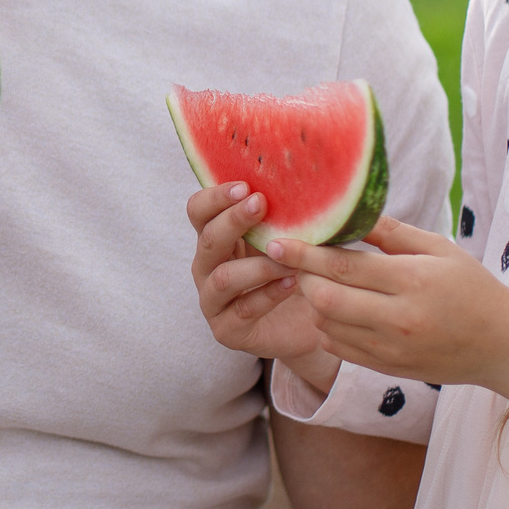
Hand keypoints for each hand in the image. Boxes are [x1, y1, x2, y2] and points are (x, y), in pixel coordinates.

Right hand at [186, 183, 336, 385]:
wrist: (310, 326)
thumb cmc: (297, 273)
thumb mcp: (290, 239)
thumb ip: (286, 215)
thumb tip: (302, 178)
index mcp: (217, 239)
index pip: (198, 211)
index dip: (215, 197)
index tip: (245, 186)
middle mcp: (207, 267)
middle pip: (207, 239)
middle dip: (232, 220)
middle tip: (260, 204)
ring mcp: (213, 301)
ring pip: (222, 277)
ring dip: (257, 265)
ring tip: (288, 257)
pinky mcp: (226, 331)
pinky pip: (243, 309)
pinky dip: (269, 294)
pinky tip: (293, 283)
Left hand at [269, 216, 508, 406]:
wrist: (502, 345)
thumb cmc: (472, 287)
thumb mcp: (439, 248)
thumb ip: (390, 232)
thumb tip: (348, 212)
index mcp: (413, 281)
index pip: (344, 268)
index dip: (305, 254)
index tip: (278, 242)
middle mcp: (399, 319)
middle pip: (326, 300)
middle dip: (303, 279)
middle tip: (296, 262)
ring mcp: (391, 349)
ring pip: (327, 326)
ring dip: (313, 303)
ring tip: (318, 283)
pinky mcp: (386, 369)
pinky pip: (338, 348)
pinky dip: (326, 327)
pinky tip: (336, 310)